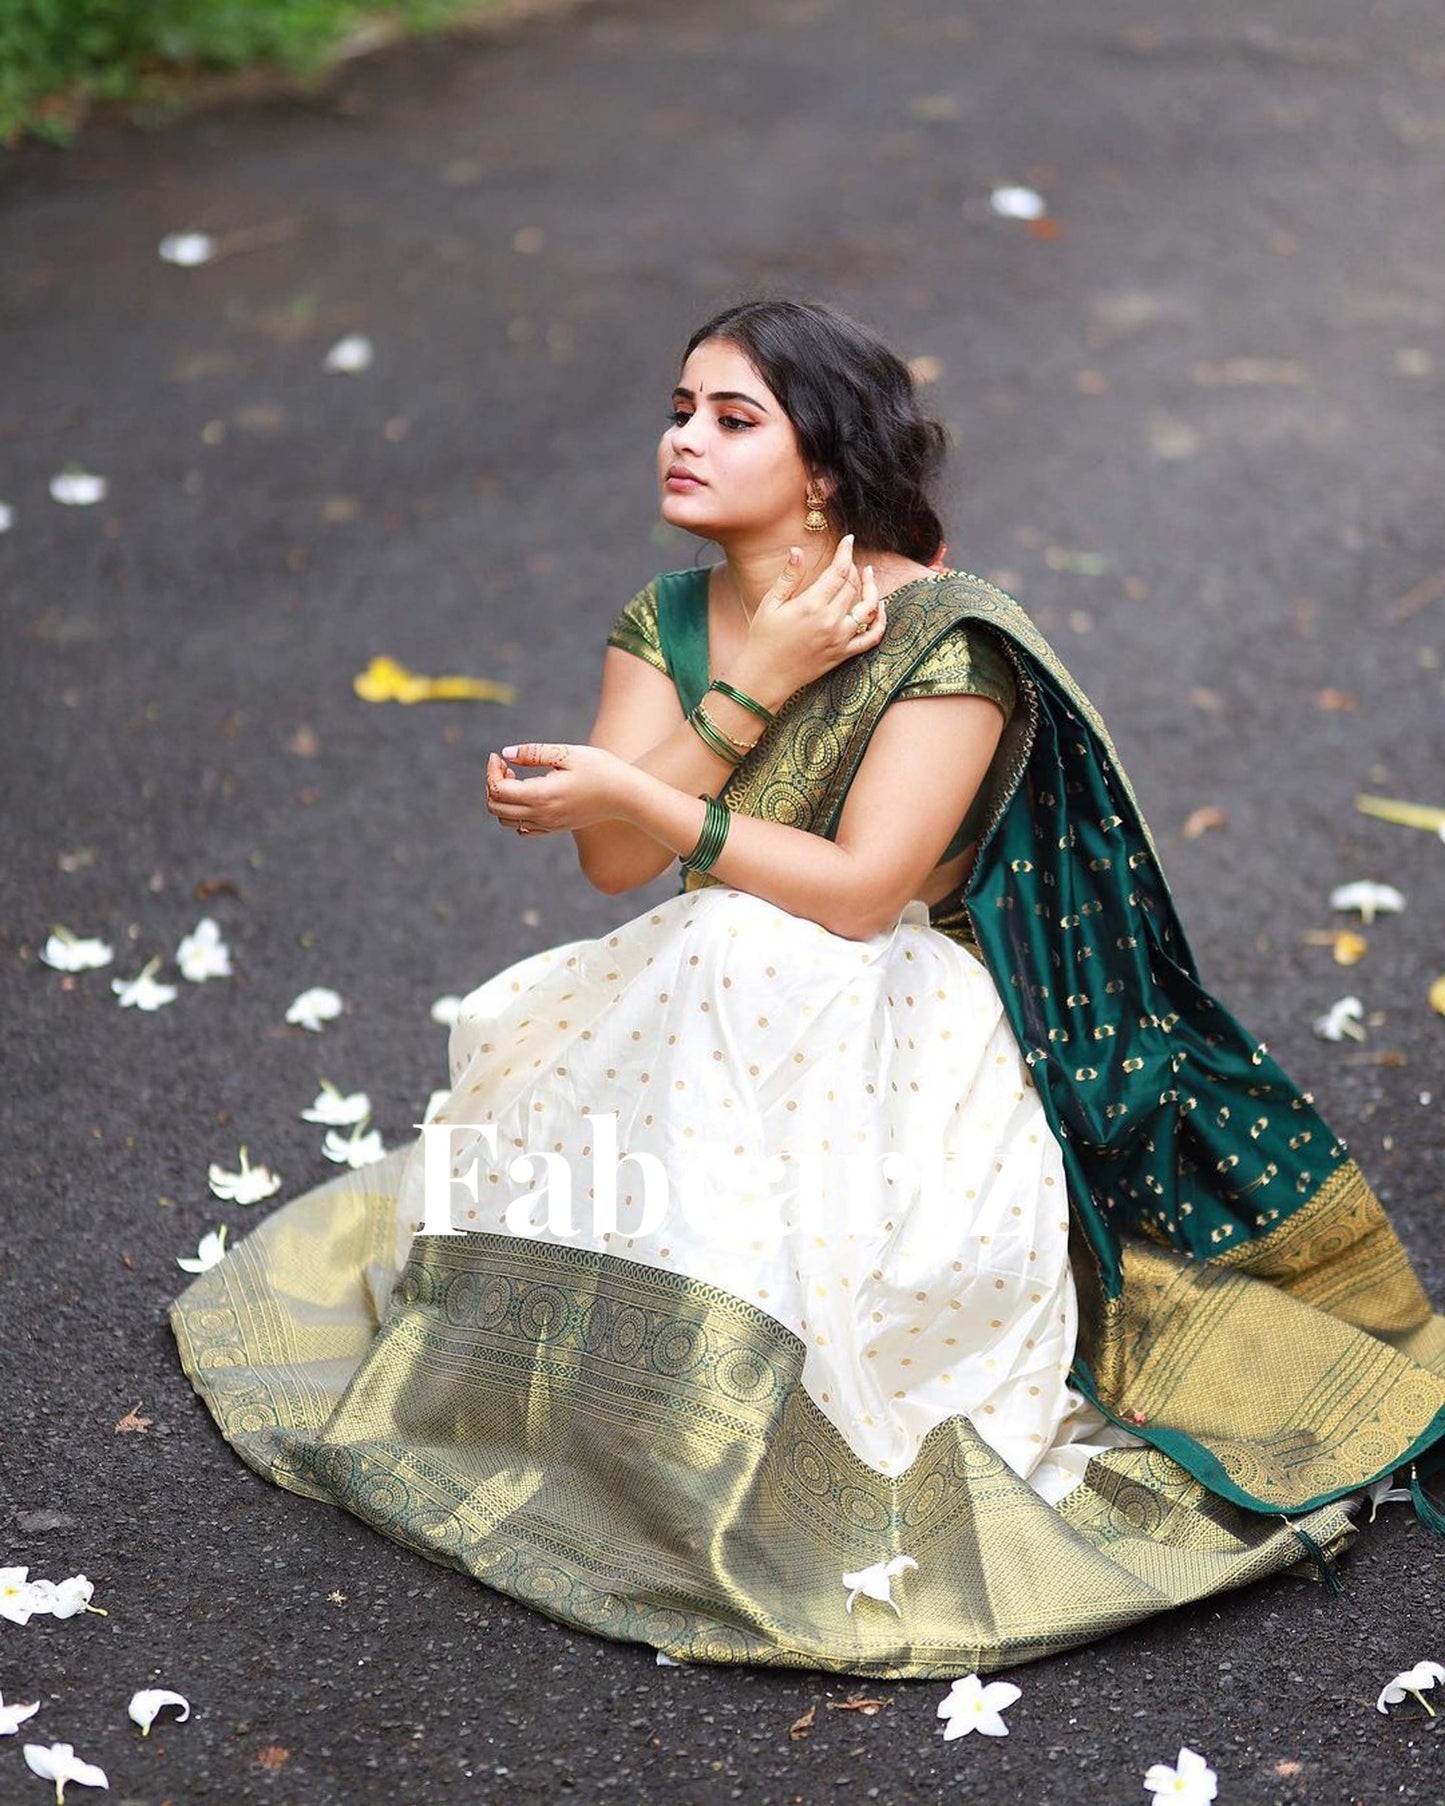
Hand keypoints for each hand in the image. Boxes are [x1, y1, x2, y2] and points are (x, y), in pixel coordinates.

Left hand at [486, 743, 631, 834]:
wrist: (626, 796)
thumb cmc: (600, 769)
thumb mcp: (567, 754)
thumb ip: (533, 753)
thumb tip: (505, 753)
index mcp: (543, 795)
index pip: (498, 789)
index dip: (491, 771)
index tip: (498, 755)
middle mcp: (542, 815)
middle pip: (496, 807)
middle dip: (492, 784)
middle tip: (506, 765)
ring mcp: (548, 825)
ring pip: (506, 820)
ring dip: (502, 799)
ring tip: (516, 778)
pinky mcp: (555, 828)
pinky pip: (523, 829)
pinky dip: (514, 814)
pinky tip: (528, 794)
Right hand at [741, 533, 885, 694]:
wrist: (766, 676)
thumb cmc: (763, 638)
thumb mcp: (770, 604)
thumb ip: (788, 577)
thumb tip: (797, 550)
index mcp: (811, 605)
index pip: (838, 571)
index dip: (845, 553)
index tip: (848, 541)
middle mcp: (830, 621)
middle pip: (852, 586)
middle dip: (853, 568)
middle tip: (848, 560)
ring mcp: (840, 639)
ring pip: (867, 608)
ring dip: (871, 589)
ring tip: (868, 575)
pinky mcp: (843, 653)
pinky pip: (871, 637)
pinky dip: (880, 621)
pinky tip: (879, 607)